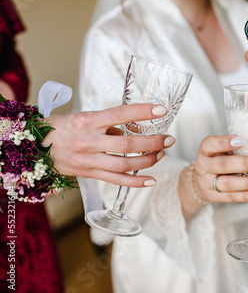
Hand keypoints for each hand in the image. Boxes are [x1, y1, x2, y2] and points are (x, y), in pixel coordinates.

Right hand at [42, 104, 174, 186]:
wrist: (33, 148)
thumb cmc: (61, 129)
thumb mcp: (83, 117)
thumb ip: (108, 123)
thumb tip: (134, 127)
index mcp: (87, 121)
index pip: (120, 114)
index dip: (143, 112)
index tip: (162, 110)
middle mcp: (88, 141)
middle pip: (126, 143)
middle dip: (152, 142)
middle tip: (169, 139)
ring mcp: (88, 160)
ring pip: (124, 164)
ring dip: (148, 160)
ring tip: (161, 154)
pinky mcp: (88, 174)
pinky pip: (115, 180)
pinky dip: (135, 182)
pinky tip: (151, 179)